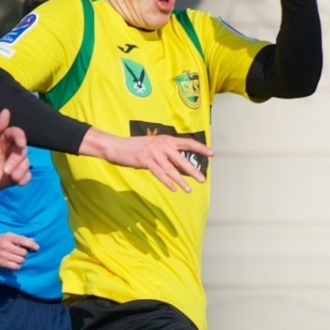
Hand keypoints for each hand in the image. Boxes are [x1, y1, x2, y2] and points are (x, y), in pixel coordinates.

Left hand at [0, 110, 32, 191]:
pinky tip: (18, 182)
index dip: (21, 138)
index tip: (20, 144)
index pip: (17, 133)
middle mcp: (11, 149)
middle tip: (6, 171)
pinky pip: (26, 176)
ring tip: (12, 178)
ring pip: (26, 163)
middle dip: (17, 161)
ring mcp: (14, 163)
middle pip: (23, 151)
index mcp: (4, 138)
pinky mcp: (15, 175)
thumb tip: (6, 111)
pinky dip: (25, 178)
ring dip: (21, 170)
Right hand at [0, 233, 38, 269]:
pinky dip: (17, 266)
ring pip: (20, 260)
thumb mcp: (9, 236)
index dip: (31, 245)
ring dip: (21, 260)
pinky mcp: (0, 262)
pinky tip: (15, 263)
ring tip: (16, 258)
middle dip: (24, 253)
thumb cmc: (0, 241)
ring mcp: (3, 254)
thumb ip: (21, 238)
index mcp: (8, 237)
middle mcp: (5, 245)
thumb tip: (33, 241)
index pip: (23, 240)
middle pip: (23, 252)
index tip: (37, 248)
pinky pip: (15, 266)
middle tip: (20, 253)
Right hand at [82, 128, 213, 191]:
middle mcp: (162, 144)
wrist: (117, 146)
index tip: (212, 154)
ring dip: (180, 180)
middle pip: (181, 159)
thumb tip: (178, 164)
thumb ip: (165, 153)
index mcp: (166, 139)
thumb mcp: (153, 146)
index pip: (187, 142)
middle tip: (202, 180)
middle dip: (193, 170)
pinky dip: (167, 182)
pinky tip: (174, 189)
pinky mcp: (145, 160)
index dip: (200, 148)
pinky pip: (159, 173)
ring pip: (171, 169)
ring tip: (189, 190)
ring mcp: (153, 152)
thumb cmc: (135, 148)